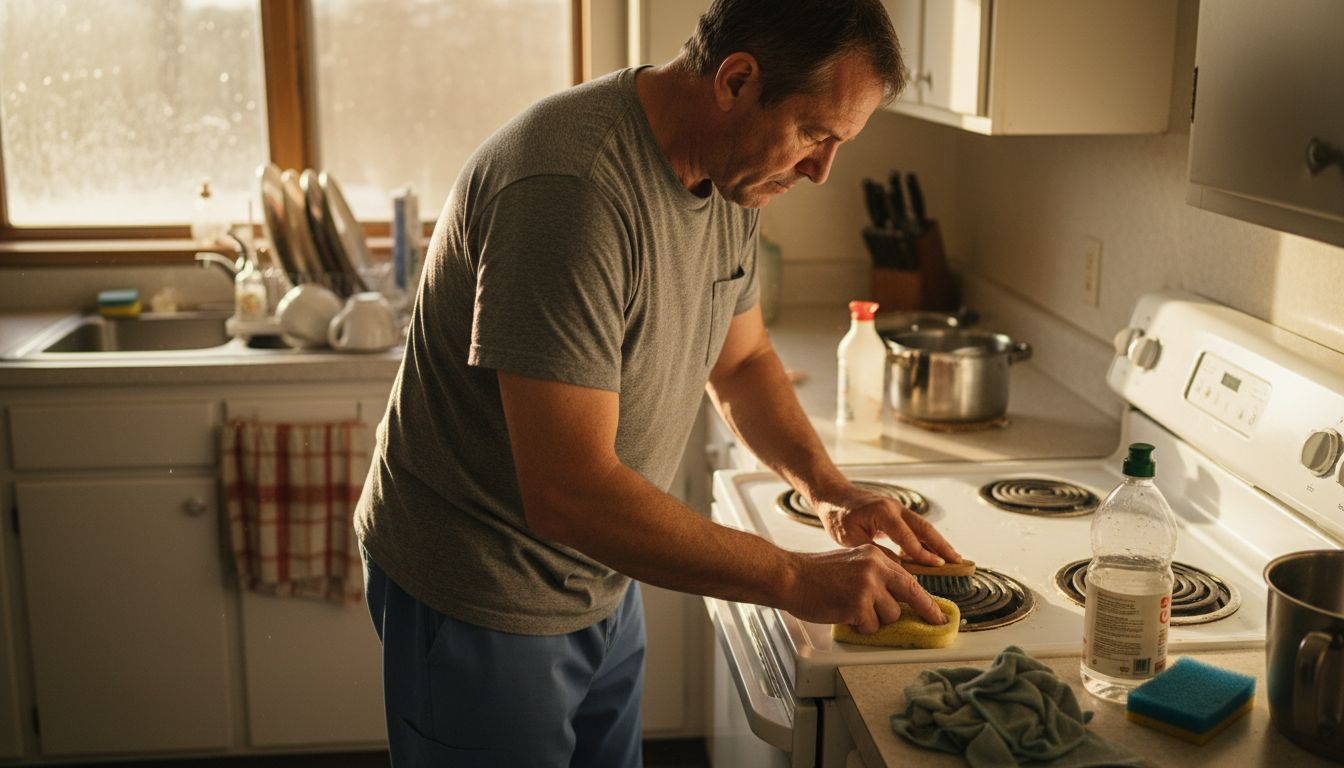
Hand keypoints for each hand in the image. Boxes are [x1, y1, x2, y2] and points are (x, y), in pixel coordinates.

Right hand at [782, 544, 945, 629]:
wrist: (790, 576)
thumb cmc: (815, 574)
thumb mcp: (852, 563)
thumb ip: (875, 575)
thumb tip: (896, 599)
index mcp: (875, 555)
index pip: (908, 578)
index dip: (925, 599)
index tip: (938, 613)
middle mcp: (876, 567)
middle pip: (911, 594)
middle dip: (922, 611)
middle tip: (935, 621)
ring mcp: (868, 585)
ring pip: (890, 615)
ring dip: (874, 620)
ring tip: (851, 609)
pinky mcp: (858, 604)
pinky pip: (871, 627)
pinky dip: (859, 627)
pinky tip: (843, 614)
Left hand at [813, 486, 961, 566]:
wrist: (832, 495)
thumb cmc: (837, 516)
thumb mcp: (850, 538)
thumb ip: (875, 551)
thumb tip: (899, 566)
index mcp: (883, 512)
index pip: (908, 537)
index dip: (923, 553)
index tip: (937, 566)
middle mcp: (894, 507)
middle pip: (924, 527)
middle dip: (942, 545)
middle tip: (958, 561)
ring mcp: (897, 507)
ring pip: (923, 526)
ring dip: (938, 542)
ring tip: (952, 558)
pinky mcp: (896, 512)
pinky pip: (915, 526)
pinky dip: (925, 539)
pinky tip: (931, 553)